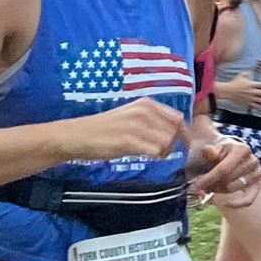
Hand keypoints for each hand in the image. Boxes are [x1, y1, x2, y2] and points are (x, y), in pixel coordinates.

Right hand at [68, 100, 187, 162]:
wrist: (78, 135)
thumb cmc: (105, 128)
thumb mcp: (132, 116)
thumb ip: (153, 121)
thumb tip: (175, 133)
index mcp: (146, 104)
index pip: (178, 118)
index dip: (182, 133)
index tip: (178, 144)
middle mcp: (144, 111)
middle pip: (175, 132)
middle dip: (173, 145)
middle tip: (160, 152)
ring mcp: (136, 125)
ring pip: (167, 142)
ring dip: (163, 152)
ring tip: (149, 153)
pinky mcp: (128, 140)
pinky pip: (155, 151)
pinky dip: (154, 157)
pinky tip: (143, 155)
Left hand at [187, 137, 260, 207]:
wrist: (227, 151)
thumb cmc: (218, 152)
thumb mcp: (212, 148)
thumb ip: (209, 151)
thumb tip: (207, 151)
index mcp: (241, 150)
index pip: (223, 170)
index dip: (208, 179)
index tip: (196, 186)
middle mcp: (252, 161)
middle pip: (227, 180)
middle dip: (211, 185)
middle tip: (200, 186)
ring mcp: (256, 173)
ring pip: (232, 189)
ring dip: (218, 190)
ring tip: (209, 187)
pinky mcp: (257, 184)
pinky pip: (248, 199)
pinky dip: (237, 203)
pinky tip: (226, 203)